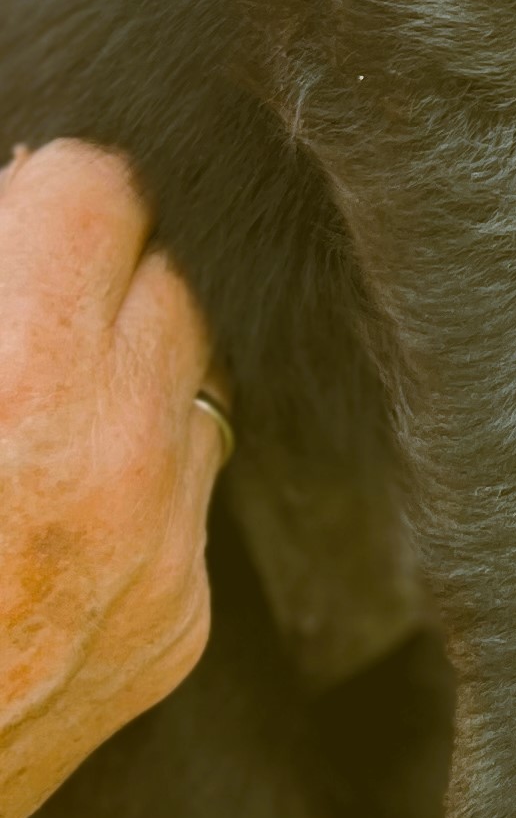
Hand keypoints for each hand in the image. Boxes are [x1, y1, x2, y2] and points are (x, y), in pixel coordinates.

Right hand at [0, 145, 227, 817]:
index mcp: (20, 382)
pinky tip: (48, 498)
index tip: (21, 209)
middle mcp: (110, 462)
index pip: (103, 189)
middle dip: (96, 276)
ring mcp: (159, 553)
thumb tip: (19, 190)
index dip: (47, 195)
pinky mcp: (178, 628)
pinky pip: (190, 490)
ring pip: (194, 378)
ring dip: (129, 368)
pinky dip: (135, 470)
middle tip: (25, 303)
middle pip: (167, 275)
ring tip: (35, 401)